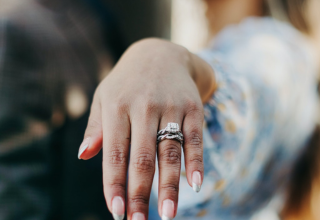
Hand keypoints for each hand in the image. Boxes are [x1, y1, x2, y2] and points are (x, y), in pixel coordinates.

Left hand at [78, 38, 214, 219]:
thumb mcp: (104, 96)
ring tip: (167, 214)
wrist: (160, 53)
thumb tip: (84, 156)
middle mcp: (144, 107)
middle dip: (139, 194)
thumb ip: (96, 127)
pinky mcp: (192, 106)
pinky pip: (195, 138)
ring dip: (168, 186)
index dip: (114, 185)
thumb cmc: (127, 82)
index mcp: (117, 106)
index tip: (115, 212)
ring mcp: (170, 106)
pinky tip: (194, 184)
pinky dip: (196, 162)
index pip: (115, 154)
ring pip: (169, 152)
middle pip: (142, 158)